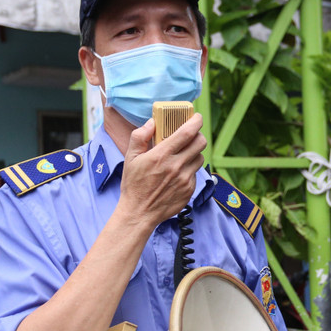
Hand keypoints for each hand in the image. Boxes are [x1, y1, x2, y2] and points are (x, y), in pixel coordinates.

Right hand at [117, 113, 206, 228]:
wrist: (139, 213)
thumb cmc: (133, 185)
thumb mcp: (130, 158)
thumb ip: (139, 137)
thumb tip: (151, 122)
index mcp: (161, 155)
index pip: (187, 133)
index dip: (196, 121)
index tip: (196, 117)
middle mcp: (176, 166)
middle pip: (200, 143)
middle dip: (198, 135)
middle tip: (191, 135)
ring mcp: (185, 179)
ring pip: (200, 158)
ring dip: (194, 152)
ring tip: (183, 154)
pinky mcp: (189, 190)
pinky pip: (195, 173)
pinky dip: (189, 169)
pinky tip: (178, 172)